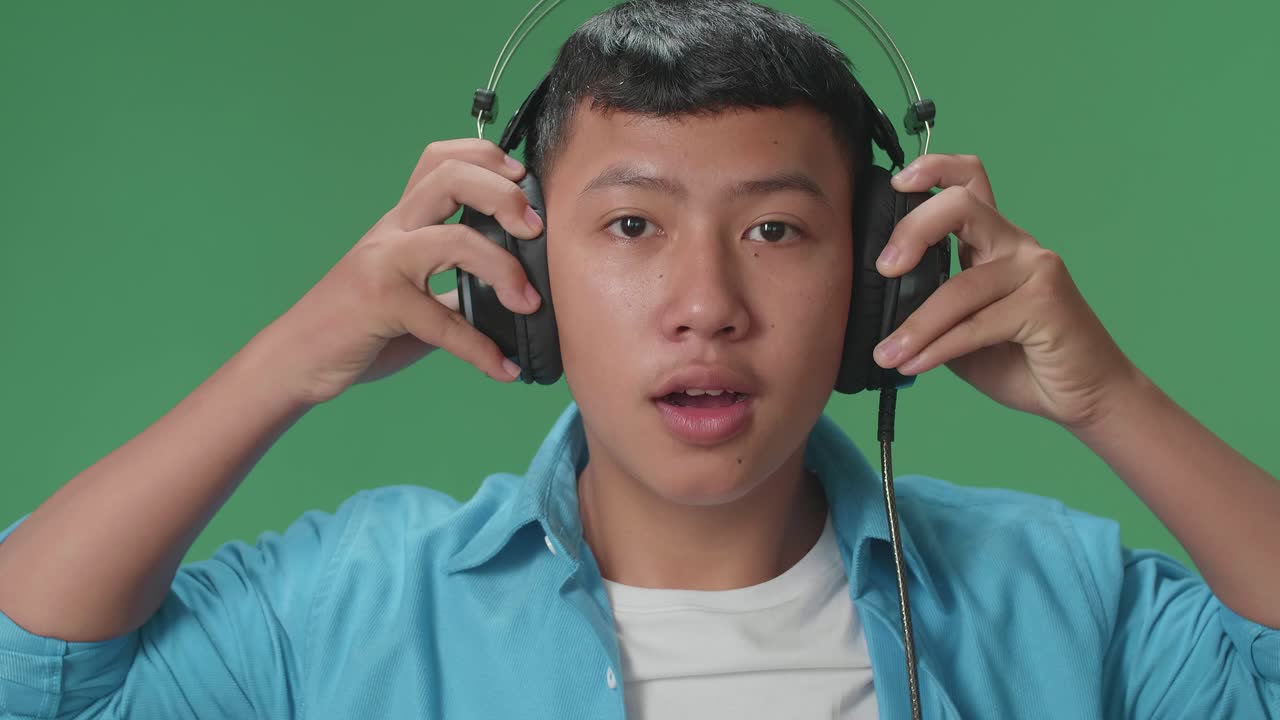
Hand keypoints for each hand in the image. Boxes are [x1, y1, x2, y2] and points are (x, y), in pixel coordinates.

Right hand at [253, 139, 544, 406]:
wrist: (296, 360)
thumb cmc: (358, 327)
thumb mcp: (413, 296)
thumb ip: (454, 286)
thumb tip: (511, 293)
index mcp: (402, 223)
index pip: (440, 159)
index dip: (486, 157)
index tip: (523, 181)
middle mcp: (392, 232)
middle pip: (449, 177)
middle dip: (503, 194)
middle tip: (536, 229)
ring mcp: (383, 264)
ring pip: (453, 239)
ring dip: (503, 268)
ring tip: (529, 301)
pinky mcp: (378, 303)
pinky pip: (443, 322)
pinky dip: (480, 349)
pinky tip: (503, 368)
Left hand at [871, 153, 1141, 430]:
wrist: (1084, 397)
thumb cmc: (1020, 359)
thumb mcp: (960, 329)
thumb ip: (929, 306)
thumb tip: (877, 306)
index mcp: (994, 242)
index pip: (969, 181)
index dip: (933, 170)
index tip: (896, 185)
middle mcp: (1016, 245)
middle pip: (961, 206)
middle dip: (913, 230)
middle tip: (884, 269)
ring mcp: (1035, 271)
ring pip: (960, 286)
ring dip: (916, 325)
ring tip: (887, 353)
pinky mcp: (1045, 304)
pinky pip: (976, 324)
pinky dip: (938, 348)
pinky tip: (914, 364)